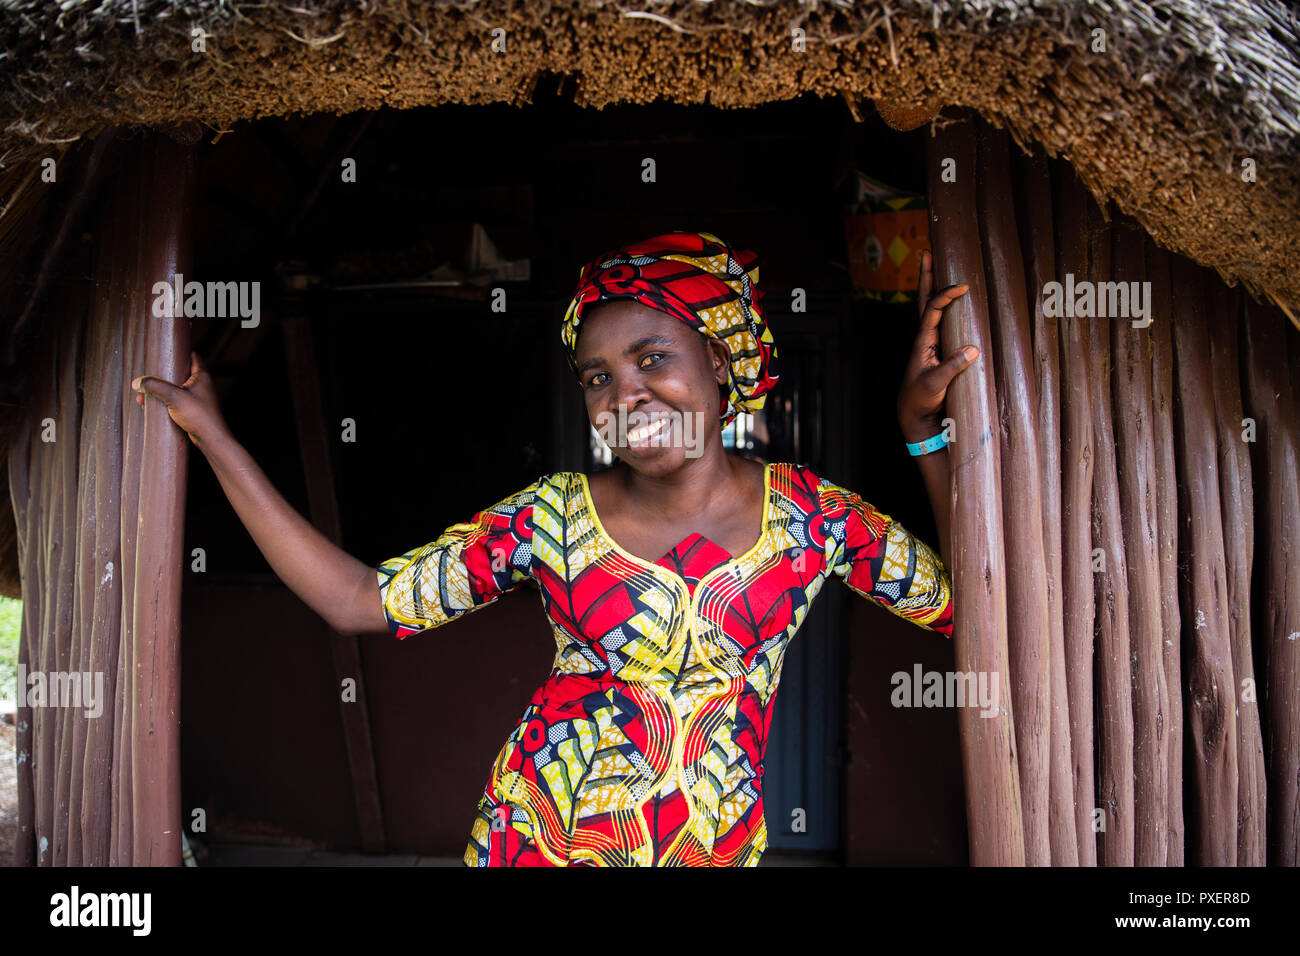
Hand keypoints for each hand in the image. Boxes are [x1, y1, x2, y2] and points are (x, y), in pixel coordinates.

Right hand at [131, 351, 228, 447]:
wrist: (210, 438)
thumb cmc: (198, 415)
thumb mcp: (173, 397)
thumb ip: (155, 387)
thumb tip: (137, 382)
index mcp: (201, 376)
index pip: (192, 356)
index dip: (180, 353)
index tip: (165, 352)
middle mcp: (201, 385)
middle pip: (180, 373)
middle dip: (163, 375)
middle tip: (148, 375)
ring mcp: (197, 398)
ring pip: (175, 389)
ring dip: (160, 390)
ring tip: (143, 394)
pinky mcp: (192, 410)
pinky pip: (175, 402)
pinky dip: (164, 402)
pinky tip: (149, 406)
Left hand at [897, 250, 979, 439]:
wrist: (915, 417)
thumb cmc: (921, 401)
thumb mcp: (936, 385)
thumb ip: (952, 368)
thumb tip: (974, 349)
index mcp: (921, 342)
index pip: (932, 309)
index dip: (946, 295)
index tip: (963, 287)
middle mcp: (924, 338)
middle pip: (924, 300)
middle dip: (927, 276)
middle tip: (926, 252)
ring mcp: (931, 344)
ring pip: (931, 309)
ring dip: (934, 287)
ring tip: (935, 264)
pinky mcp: (939, 352)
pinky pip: (942, 323)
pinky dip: (945, 307)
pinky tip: (952, 299)